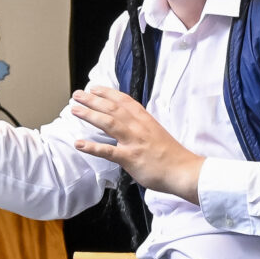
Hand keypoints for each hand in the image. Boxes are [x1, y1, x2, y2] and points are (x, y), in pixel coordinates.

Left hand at [69, 85, 203, 202]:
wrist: (184, 171)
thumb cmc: (172, 156)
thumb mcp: (157, 134)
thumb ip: (142, 128)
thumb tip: (130, 126)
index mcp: (145, 120)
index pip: (124, 101)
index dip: (108, 93)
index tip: (94, 88)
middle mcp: (138, 127)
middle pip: (113, 108)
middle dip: (93, 99)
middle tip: (77, 94)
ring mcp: (134, 141)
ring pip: (109, 123)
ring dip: (90, 115)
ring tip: (74, 110)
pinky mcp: (131, 158)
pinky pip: (108, 151)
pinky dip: (92, 147)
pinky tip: (79, 144)